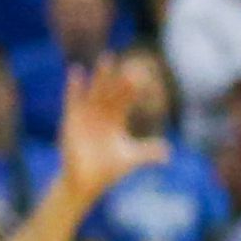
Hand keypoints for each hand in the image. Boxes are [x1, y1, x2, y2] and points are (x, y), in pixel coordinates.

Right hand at [54, 56, 153, 204]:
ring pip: (96, 91)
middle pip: (112, 92)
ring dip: (101, 76)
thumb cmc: (108, 169)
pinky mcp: (71, 119)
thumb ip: (148, 152)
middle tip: (128, 62)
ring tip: (107, 59)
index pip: (126, 100)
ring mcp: (86, 115)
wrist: (86, 180)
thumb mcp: (131, 158)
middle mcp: (101, 115)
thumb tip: (169, 151)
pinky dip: (74, 86)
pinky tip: (76, 71)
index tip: (143, 74)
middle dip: (119, 78)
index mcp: (116, 121)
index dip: (133, 88)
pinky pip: (73, 99)